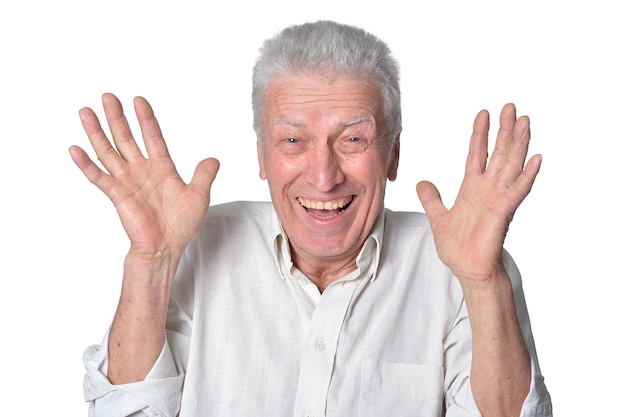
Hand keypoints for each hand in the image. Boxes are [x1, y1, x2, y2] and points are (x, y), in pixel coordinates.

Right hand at [69, 93, 219, 260]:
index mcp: (162, 168)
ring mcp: (127, 182)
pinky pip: (99, 177)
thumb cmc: (181, 225)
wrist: (167, 247)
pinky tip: (75, 149)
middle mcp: (142, 171)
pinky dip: (86, 164)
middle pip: (126, 138)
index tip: (139, 100)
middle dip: (117, 118)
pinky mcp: (117, 195)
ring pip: (109, 152)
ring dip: (97, 133)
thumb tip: (214, 159)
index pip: (153, 137)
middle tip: (108, 97)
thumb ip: (204, 175)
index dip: (146, 119)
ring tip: (86, 112)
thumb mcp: (199, 196)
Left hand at [416, 103, 540, 286]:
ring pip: (511, 165)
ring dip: (518, 144)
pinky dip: (527, 175)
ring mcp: (498, 198)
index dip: (480, 134)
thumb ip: (431, 199)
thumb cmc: (458, 247)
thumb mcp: (438, 217)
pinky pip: (518, 190)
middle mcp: (488, 189)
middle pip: (498, 153)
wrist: (468, 269)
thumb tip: (421, 183)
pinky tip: (536, 158)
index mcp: (472, 188)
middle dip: (504, 130)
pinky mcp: (504, 212)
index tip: (483, 113)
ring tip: (525, 122)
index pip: (477, 153)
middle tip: (511, 107)